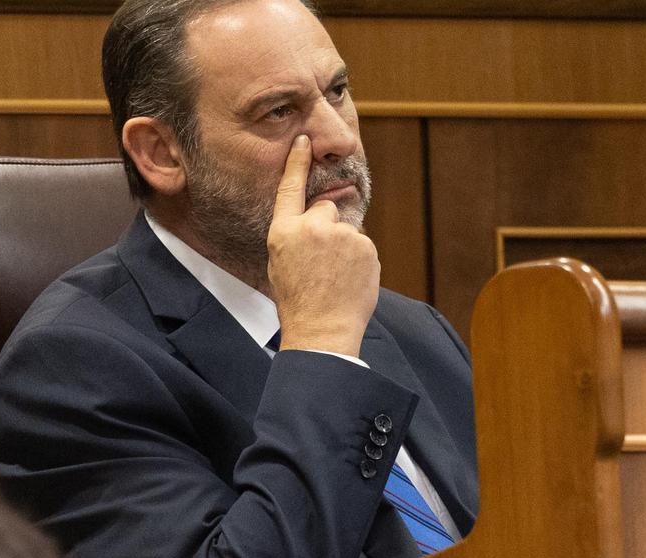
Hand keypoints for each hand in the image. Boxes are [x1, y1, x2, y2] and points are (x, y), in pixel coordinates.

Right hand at [268, 134, 379, 357]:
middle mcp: (312, 226)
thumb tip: (316, 218)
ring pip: (346, 231)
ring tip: (334, 277)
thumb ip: (295, 235)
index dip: (297, 163)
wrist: (322, 329)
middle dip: (327, 229)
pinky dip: (358, 261)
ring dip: (344, 248)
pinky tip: (348, 280)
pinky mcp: (365, 245)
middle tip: (321, 263)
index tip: (304, 141)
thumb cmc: (297, 301)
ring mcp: (341, 235)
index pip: (290, 188)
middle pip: (326, 210)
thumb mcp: (280, 263)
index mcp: (283, 231)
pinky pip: (362, 246)